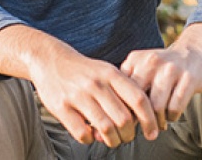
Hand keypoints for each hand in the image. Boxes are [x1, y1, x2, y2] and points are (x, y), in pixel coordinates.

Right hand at [0, 25, 158, 147]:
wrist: (49, 60)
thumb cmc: (84, 71)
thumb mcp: (106, 71)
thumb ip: (124, 90)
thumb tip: (142, 118)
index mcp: (110, 74)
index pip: (138, 99)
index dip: (149, 119)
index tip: (153, 132)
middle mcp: (96, 84)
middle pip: (124, 119)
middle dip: (130, 134)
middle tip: (127, 137)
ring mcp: (78, 96)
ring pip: (106, 128)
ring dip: (113, 140)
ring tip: (112, 140)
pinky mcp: (61, 108)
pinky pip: (83, 133)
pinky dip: (91, 139)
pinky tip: (91, 134)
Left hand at [119, 23, 201, 127]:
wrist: (194, 52)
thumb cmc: (162, 69)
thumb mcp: (141, 69)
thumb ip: (127, 86)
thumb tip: (113, 116)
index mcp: (135, 59)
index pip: (122, 90)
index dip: (123, 111)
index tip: (125, 124)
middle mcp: (151, 62)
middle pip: (138, 100)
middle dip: (140, 120)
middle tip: (144, 130)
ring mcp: (171, 69)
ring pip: (157, 107)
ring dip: (158, 121)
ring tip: (159, 124)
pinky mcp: (189, 78)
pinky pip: (175, 107)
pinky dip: (172, 117)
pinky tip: (171, 116)